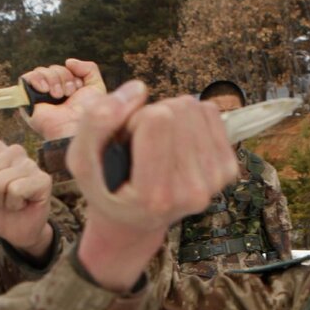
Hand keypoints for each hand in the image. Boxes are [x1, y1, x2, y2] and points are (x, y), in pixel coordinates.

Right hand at [22, 59, 106, 140]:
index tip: (78, 89)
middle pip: (52, 69)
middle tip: (67, 94)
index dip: (72, 75)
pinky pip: (25, 78)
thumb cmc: (86, 113)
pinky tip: (45, 90)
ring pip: (40, 71)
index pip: (64, 69)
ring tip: (58, 96)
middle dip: (63, 77)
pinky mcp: (26, 100)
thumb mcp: (96, 87)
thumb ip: (89, 69)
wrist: (74, 128)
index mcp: (66, 90)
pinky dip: (37, 79)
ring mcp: (38, 96)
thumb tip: (69, 61)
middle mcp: (51, 93)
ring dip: (53, 79)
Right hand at [68, 81, 237, 291]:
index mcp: (155, 196)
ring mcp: (214, 183)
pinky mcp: (228, 170)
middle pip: (179, 110)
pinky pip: (211, 113)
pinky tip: (176, 143)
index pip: (157, 119)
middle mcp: (191, 193)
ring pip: (196, 108)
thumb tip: (138, 88)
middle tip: (142, 146)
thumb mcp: (81, 161)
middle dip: (154, 116)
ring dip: (171, 117)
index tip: (127, 144)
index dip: (134, 119)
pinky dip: (190, 118)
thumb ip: (96, 122)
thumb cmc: (107, 188)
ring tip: (157, 146)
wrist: (136, 220)